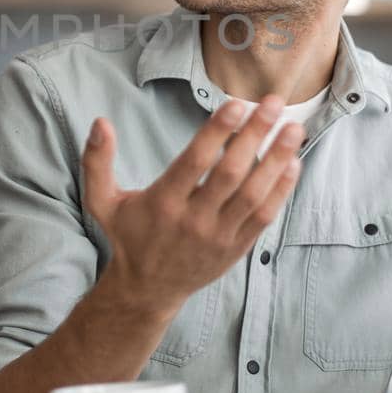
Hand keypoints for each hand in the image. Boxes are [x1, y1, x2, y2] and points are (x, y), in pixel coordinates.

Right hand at [82, 97, 303, 310]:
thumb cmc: (128, 236)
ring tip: (294, 129)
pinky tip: (293, 162)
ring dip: (277, 159)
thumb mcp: (101, 201)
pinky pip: (264, 216)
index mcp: (163, 202)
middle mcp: (193, 219)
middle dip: (255, 135)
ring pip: (254, 194)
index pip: (195, 161)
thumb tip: (100, 122)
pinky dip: (281, 189)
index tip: (238, 103)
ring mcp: (218, 235)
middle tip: (274, 103)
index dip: (218, 131)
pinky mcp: (236, 247)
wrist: (148, 289)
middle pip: (231, 173)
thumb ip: (97, 162)